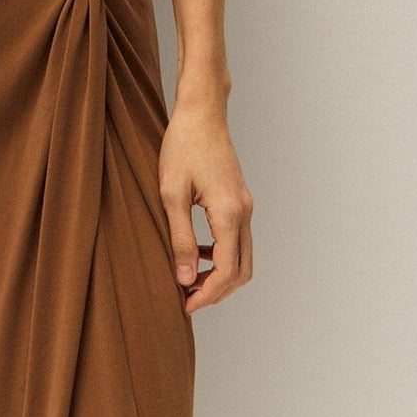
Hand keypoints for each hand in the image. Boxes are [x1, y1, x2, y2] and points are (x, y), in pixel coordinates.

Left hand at [159, 102, 253, 314]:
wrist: (201, 112)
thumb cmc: (182, 146)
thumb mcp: (171, 194)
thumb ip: (179, 238)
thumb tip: (184, 277)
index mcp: (229, 214)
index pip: (226, 271)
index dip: (207, 294)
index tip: (184, 304)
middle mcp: (244, 213)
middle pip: (242, 271)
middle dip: (217, 290)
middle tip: (187, 298)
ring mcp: (245, 205)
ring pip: (243, 256)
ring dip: (220, 274)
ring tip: (189, 279)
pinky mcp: (240, 199)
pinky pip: (237, 239)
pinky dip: (221, 254)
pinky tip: (195, 251)